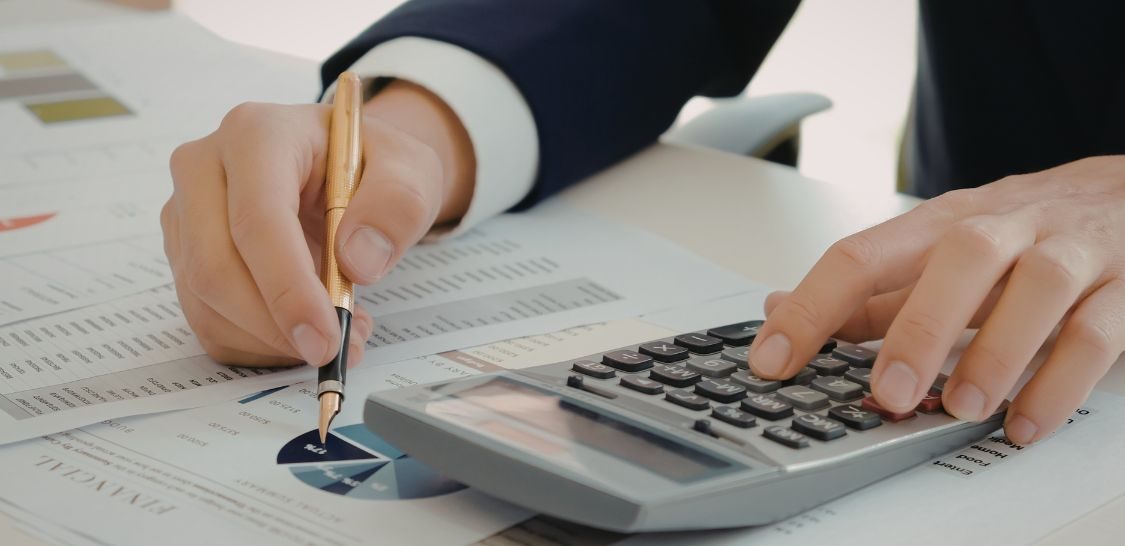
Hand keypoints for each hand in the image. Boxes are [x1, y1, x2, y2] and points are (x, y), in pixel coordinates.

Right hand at [162, 81, 474, 366]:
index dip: (288, 288)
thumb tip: (357, 262)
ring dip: (272, 339)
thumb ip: (396, 207)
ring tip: (339, 329)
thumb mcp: (411, 171)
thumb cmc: (372, 164)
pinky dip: (259, 343)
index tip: (327, 338)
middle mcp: (205, 167)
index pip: (257, 220)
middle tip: (338, 347)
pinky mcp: (185, 255)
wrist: (345, 167)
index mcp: (258, 134)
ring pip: (207, 302)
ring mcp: (186, 214)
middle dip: (277, 325)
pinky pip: (208, 321)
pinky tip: (304, 328)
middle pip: (215, 267)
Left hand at [749, 156, 1124, 443]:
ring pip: (1040, 287)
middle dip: (920, 327)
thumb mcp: (939, 253)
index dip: (812, 306)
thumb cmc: (1023, 233)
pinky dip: (1063, 383)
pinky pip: (1099, 332)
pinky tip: (1026, 423)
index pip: (863, 254)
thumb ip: (870, 291)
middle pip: (961, 258)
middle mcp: (1006, 227)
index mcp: (942, 223)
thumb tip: (778, 309)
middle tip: (887, 392)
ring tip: (961, 408)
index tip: (772, 359)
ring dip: (997, 351)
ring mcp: (1072, 252)